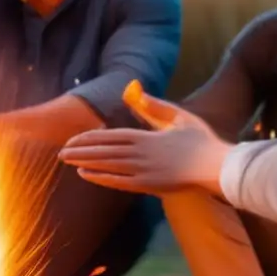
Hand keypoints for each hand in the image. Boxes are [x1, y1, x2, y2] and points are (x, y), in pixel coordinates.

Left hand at [58, 98, 230, 195]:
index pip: (110, 135)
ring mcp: (141, 170)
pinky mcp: (146, 185)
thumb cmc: (200, 140)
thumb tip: (135, 90)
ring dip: (84, 162)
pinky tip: (84, 174)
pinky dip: (99, 177)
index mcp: (145, 136)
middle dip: (80, 150)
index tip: (73, 138)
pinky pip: (117, 181)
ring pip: (106, 164)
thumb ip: (154, 106)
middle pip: (103, 150)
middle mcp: (139, 152)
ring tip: (65, 161)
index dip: (89, 137)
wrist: (216, 166)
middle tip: (60, 152)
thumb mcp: (178, 117)